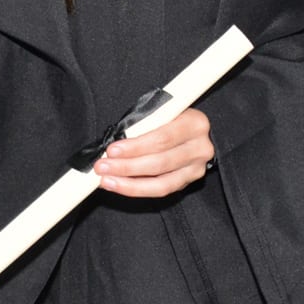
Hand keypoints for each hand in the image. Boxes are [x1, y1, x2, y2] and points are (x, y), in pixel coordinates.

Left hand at [94, 107, 214, 198]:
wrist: (191, 131)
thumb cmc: (170, 118)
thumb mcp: (161, 113)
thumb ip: (144, 126)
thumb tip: (114, 145)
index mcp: (195, 123)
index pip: (163, 138)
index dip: (136, 146)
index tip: (112, 150)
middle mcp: (201, 147)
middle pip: (161, 162)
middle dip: (127, 166)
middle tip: (101, 167)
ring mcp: (197, 168)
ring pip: (161, 182)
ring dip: (128, 182)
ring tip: (105, 180)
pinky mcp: (189, 182)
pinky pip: (161, 190)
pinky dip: (137, 189)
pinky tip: (118, 185)